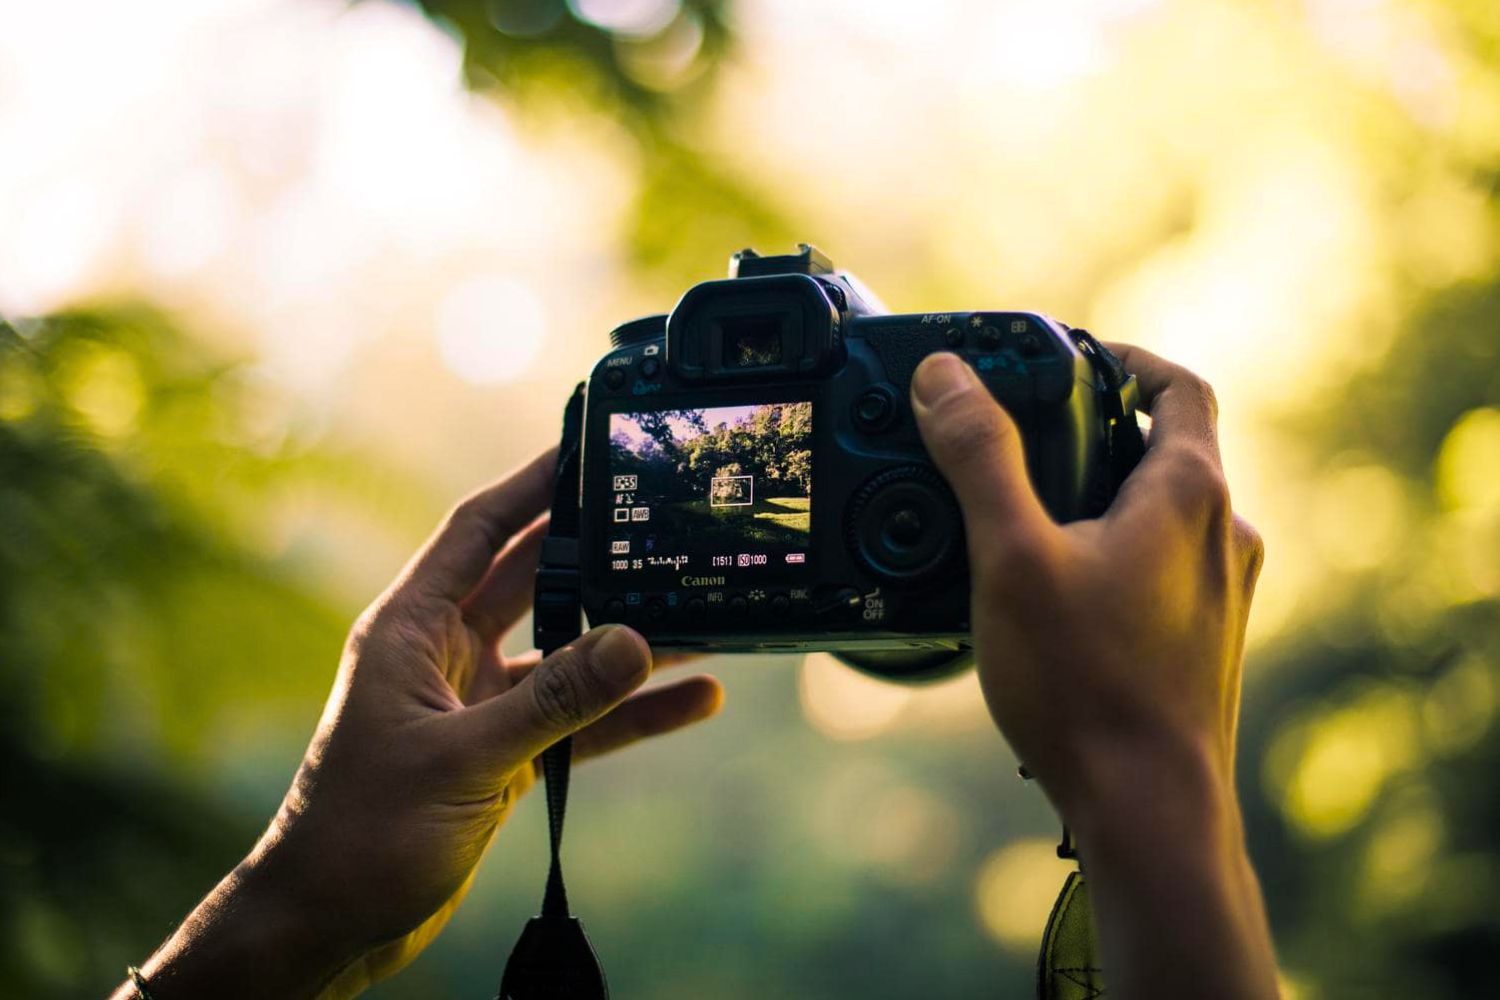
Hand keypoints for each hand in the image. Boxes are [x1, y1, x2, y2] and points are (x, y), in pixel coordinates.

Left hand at [118, 450, 722, 999]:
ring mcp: (479, 704)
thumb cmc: (361, 834)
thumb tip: (636, 642)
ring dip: (628, 639)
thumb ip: (554, 702)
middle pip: (535, 581)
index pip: (477, 531)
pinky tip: (692, 700)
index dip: (530, 485)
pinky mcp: (505, 753)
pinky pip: (582, 720)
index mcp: (412, 630)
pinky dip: (632, 712)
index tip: (585, 447)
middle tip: (662, 519)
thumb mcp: (464, 759)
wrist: (331, 922)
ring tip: (701, 612)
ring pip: (568, 653)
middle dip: (596, 553)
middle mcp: (447, 654)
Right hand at [910, 347, 1277, 998]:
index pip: (1179, 385)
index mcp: (1190, 493)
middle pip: (1168, 446)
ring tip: (1023, 516)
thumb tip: (944, 376)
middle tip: (1023, 437)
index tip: (1070, 359)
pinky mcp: (1203, 642)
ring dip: (1102, 496)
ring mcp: (1219, 594)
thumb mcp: (1011, 556)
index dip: (1126, 357)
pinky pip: (1159, 568)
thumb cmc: (1087, 685)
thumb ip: (979, 457)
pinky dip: (1112, 552)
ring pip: (1162, 512)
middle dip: (1095, 430)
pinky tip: (1052, 592)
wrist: (1148, 809)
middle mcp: (1221, 535)